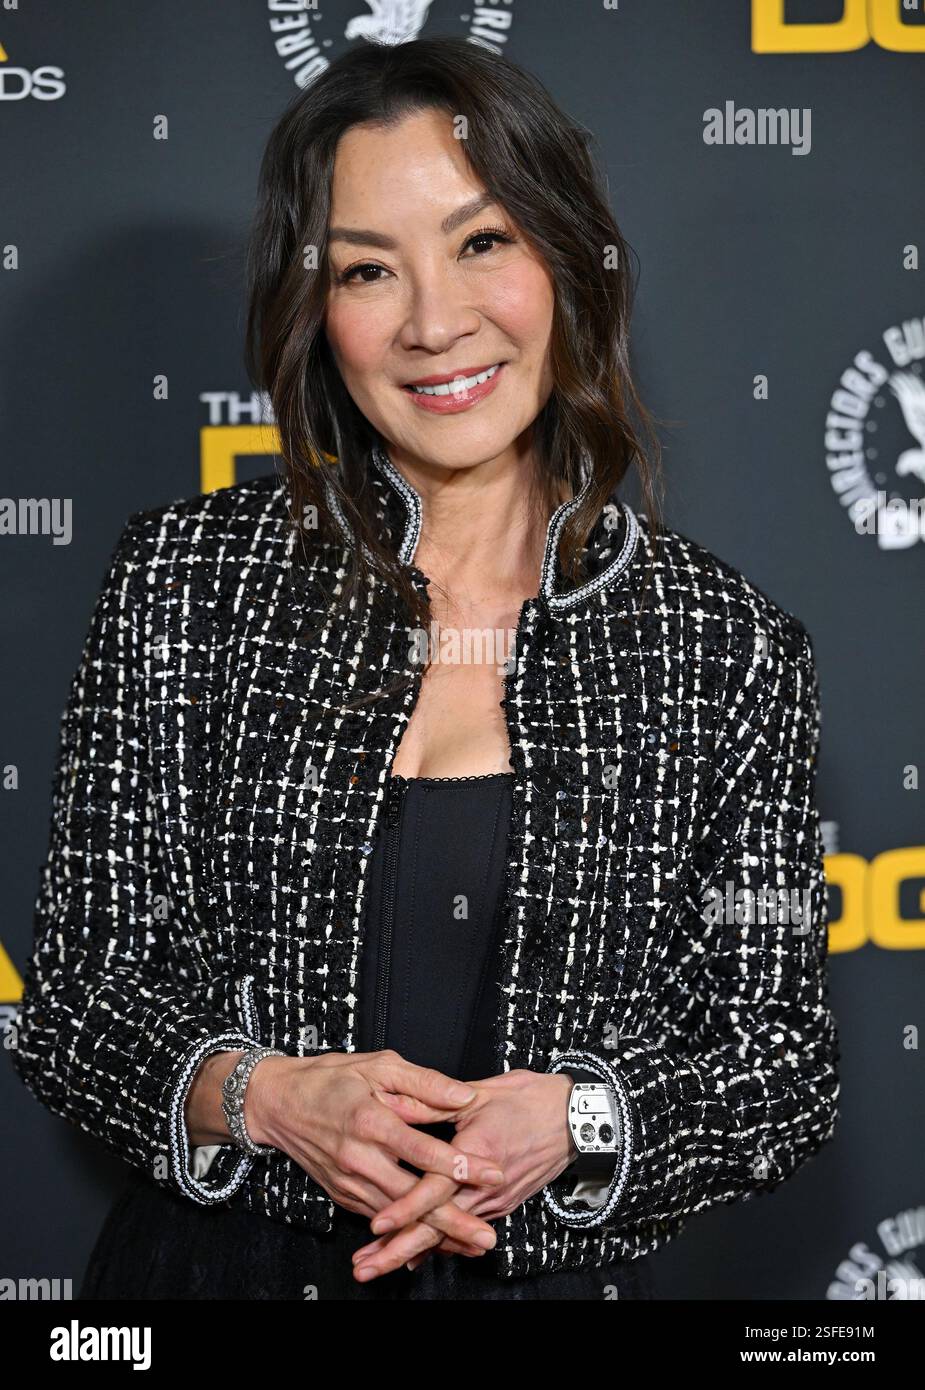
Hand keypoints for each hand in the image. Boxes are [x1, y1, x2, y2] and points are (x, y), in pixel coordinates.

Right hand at [247, 1048, 506, 1256]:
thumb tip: (463, 1098)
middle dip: (452, 1220)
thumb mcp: (379, 1065)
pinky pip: (379, 1217)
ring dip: (433, 1234)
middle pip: (411, 1197)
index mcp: (371, 1121)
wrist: (278, 1103)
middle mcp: (358, 1158)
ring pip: (396, 1216)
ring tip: (469, 1244)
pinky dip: (405, 1232)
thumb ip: (424, 1083)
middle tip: (487, 1236)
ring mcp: (348, 1181)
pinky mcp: (342, 1194)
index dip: (459, 1164)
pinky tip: (433, 1240)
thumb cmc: (331, 1078)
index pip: (422, 1149)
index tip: (492, 1173)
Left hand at [349, 1069, 574, 1279]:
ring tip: (376, 1266)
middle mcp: (486, 1187)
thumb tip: (395, 1102)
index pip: (435, 1191)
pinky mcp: (502, 1204)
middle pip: (437, 1228)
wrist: (576, 1119)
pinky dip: (439, 1243)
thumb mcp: (480, 1093)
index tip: (376, 1227)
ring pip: (448, 1234)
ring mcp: (495, 1201)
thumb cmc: (529, 1099)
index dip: (405, 1210)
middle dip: (397, 1251)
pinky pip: (464, 1229)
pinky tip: (414, 1255)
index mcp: (477, 1155)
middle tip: (364, 1269)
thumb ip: (434, 1101)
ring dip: (412, 1251)